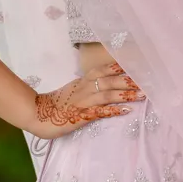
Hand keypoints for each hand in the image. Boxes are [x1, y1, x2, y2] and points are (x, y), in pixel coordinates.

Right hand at [31, 62, 145, 139]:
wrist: (37, 114)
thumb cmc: (56, 104)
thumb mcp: (72, 90)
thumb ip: (86, 86)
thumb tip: (102, 84)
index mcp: (82, 81)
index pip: (102, 70)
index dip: (118, 68)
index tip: (134, 66)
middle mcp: (84, 88)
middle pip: (108, 81)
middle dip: (127, 81)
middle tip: (144, 81)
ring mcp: (83, 101)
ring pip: (106, 94)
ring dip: (124, 94)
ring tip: (140, 95)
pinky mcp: (81, 115)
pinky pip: (99, 111)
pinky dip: (112, 110)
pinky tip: (124, 111)